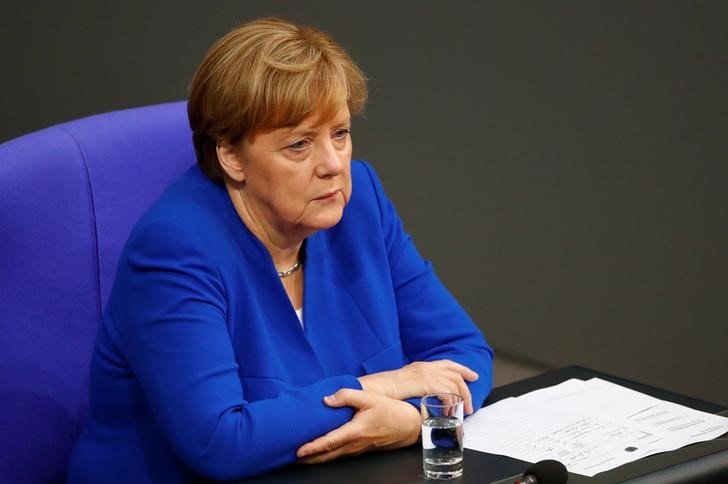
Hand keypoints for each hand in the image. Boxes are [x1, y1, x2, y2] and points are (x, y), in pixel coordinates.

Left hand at [296, 389, 419, 463]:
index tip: (297, 451)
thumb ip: (347, 396)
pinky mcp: (359, 450)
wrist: (408, 426)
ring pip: (332, 457)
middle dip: (307, 459)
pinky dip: (326, 455)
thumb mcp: (369, 397)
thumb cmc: (390, 410)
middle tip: (290, 457)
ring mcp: (356, 449)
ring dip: (315, 458)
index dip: (312, 448)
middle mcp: (354, 445)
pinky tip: (319, 450)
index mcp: (354, 432)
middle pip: (326, 456)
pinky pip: (339, 455)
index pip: (328, 442)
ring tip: (300, 457)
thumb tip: (326, 399)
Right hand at [358, 359, 478, 413]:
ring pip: (454, 385)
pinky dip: (450, 404)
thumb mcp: (405, 380)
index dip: (463, 369)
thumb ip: (417, 382)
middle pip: (455, 375)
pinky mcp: (426, 384)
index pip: (448, 363)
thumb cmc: (388, 388)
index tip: (473, 375)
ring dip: (460, 400)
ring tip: (462, 412)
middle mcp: (427, 367)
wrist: (379, 388)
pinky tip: (449, 412)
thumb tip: (426, 392)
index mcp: (423, 365)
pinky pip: (446, 394)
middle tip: (470, 404)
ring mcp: (427, 374)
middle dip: (466, 390)